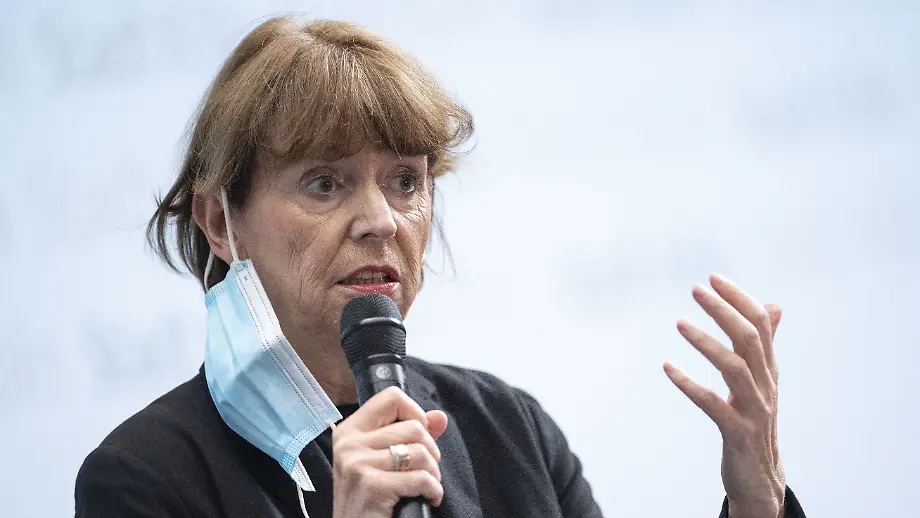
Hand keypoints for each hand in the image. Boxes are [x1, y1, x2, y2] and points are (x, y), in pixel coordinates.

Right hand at [331, 386, 448, 517]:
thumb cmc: (370, 499)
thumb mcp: (385, 462)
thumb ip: (412, 436)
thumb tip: (440, 417)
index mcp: (350, 431)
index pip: (391, 397)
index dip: (414, 413)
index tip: (419, 437)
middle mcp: (349, 443)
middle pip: (413, 426)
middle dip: (430, 451)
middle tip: (426, 471)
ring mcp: (357, 463)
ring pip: (420, 452)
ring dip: (433, 473)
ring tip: (427, 487)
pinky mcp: (370, 485)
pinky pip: (420, 478)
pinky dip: (433, 490)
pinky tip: (428, 498)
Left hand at [665, 273, 785, 517]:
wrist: (761, 478)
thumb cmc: (754, 423)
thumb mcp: (760, 381)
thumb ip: (762, 344)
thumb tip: (773, 306)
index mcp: (768, 369)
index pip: (761, 323)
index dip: (739, 298)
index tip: (713, 277)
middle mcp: (766, 385)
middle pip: (750, 338)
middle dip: (723, 310)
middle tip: (696, 288)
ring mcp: (754, 410)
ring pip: (735, 367)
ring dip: (706, 342)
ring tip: (679, 323)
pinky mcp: (738, 433)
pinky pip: (714, 405)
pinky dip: (690, 384)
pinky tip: (667, 368)